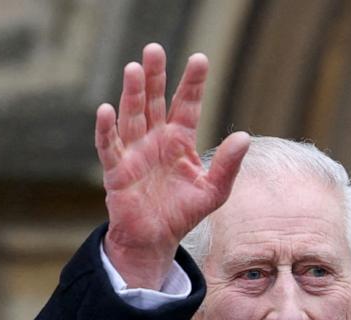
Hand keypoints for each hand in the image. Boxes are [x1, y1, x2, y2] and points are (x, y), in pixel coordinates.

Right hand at [95, 43, 249, 287]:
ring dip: (131, 93)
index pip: (187, 105)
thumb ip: (228, 165)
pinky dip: (106, 129)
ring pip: (131, 116)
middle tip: (154, 48)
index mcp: (179, 141)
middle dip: (154, 76)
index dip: (192, 83)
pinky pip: (108, 147)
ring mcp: (134, 152)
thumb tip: (244, 137)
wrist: (156, 239)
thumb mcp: (214, 190)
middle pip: (154, 101)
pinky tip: (106, 110)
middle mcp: (155, 140)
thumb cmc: (183, 212)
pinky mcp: (116, 170)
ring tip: (134, 68)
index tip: (200, 59)